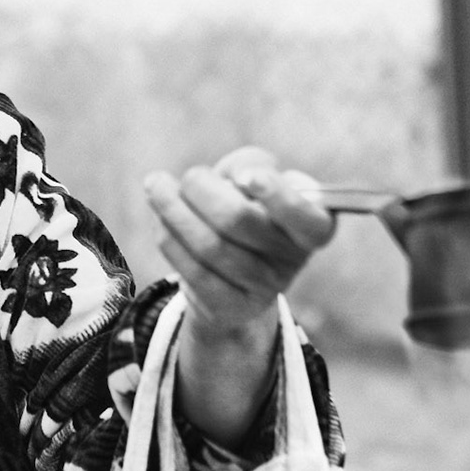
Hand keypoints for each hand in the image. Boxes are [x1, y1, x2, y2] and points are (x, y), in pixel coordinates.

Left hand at [143, 146, 336, 337]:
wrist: (233, 270)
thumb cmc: (247, 207)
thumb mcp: (258, 177)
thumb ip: (252, 163)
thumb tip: (239, 176)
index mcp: (312, 226)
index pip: (306, 219)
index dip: (278, 197)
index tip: (248, 177)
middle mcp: (292, 261)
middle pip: (238, 220)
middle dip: (202, 189)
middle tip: (189, 177)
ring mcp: (261, 289)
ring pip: (207, 244)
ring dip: (173, 209)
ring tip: (157, 186)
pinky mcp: (228, 307)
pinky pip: (189, 269)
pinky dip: (169, 236)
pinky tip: (161, 217)